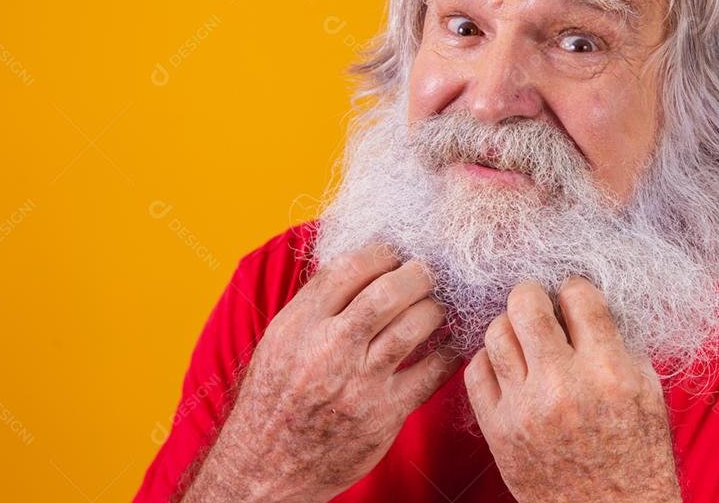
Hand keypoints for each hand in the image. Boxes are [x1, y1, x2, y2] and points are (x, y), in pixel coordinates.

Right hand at [183, 244, 462, 502]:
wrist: (267, 466)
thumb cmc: (275, 397)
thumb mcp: (280, 340)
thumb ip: (317, 303)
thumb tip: (362, 264)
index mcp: (299, 325)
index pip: (349, 270)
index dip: (381, 253)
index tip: (394, 254)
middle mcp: (329, 349)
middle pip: (389, 293)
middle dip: (417, 274)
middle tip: (427, 273)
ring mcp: (359, 383)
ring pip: (415, 326)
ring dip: (435, 309)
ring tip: (436, 307)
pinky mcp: (385, 414)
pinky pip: (433, 371)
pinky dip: (449, 350)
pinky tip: (451, 341)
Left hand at [463, 276, 681, 502]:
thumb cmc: (636, 454)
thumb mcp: (647, 391)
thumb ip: (618, 342)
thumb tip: (585, 302)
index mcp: (608, 371)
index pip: (577, 295)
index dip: (574, 288)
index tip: (572, 295)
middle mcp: (562, 386)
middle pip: (524, 304)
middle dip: (531, 294)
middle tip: (539, 303)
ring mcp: (524, 409)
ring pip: (494, 332)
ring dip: (510, 326)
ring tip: (524, 337)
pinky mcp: (498, 431)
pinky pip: (475, 372)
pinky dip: (489, 360)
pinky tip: (508, 366)